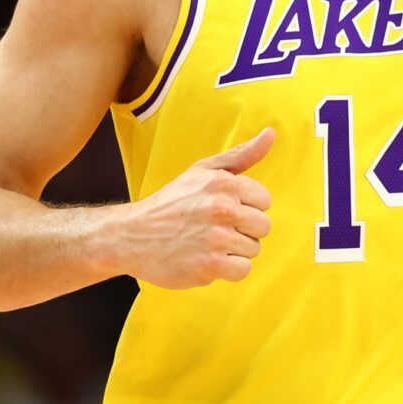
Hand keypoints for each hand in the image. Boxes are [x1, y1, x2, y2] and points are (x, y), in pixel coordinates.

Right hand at [119, 128, 274, 287]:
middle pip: (262, 226)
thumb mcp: (203, 170)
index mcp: (223, 183)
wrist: (132, 235)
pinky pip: (243, 270)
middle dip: (242, 229)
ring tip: (207, 243)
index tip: (223, 210)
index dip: (245, 207)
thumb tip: (270, 133)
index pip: (264, 200)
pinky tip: (208, 259)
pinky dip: (228, 270)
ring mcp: (217, 239)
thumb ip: (240, 155)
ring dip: (234, 250)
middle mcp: (223, 208)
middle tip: (214, 228)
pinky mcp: (211, 266)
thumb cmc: (171, 202)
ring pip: (253, 249)